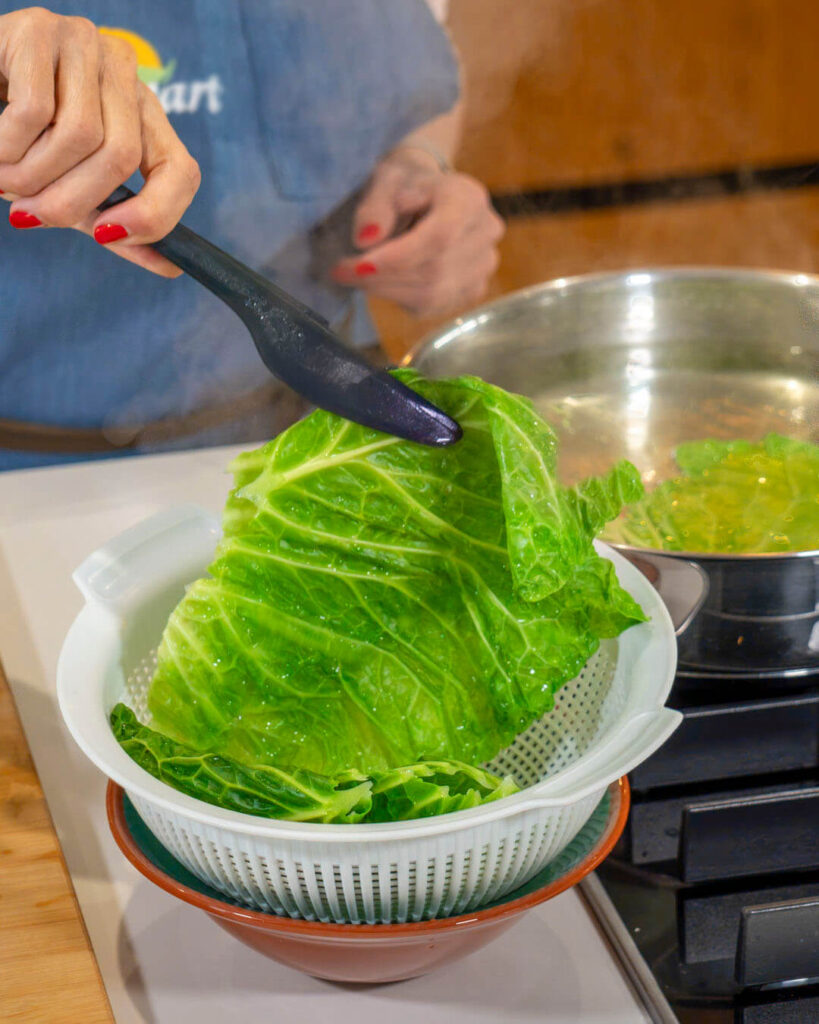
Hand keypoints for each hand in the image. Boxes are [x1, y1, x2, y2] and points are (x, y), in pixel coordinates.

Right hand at [0, 7, 200, 275]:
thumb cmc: (18, 142)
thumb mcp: (72, 186)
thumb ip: (114, 224)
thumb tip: (172, 267)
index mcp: (142, 111)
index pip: (181, 170)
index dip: (155, 214)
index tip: (106, 237)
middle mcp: (123, 70)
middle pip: (122, 157)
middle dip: (71, 201)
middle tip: (29, 213)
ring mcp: (85, 43)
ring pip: (79, 135)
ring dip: (31, 174)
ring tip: (3, 177)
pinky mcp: (40, 30)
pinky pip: (33, 111)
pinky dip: (6, 146)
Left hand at [331, 147, 503, 316]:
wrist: (428, 195)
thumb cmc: (404, 184)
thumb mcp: (384, 182)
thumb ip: (374, 207)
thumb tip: (365, 239)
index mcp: (469, 198)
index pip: (439, 237)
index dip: (398, 257)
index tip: (357, 265)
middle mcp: (486, 232)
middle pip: (433, 269)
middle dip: (382, 277)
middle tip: (341, 272)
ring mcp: (484, 264)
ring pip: (432, 292)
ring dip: (387, 290)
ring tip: (355, 277)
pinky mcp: (473, 289)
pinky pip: (433, 305)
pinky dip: (400, 298)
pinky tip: (381, 283)